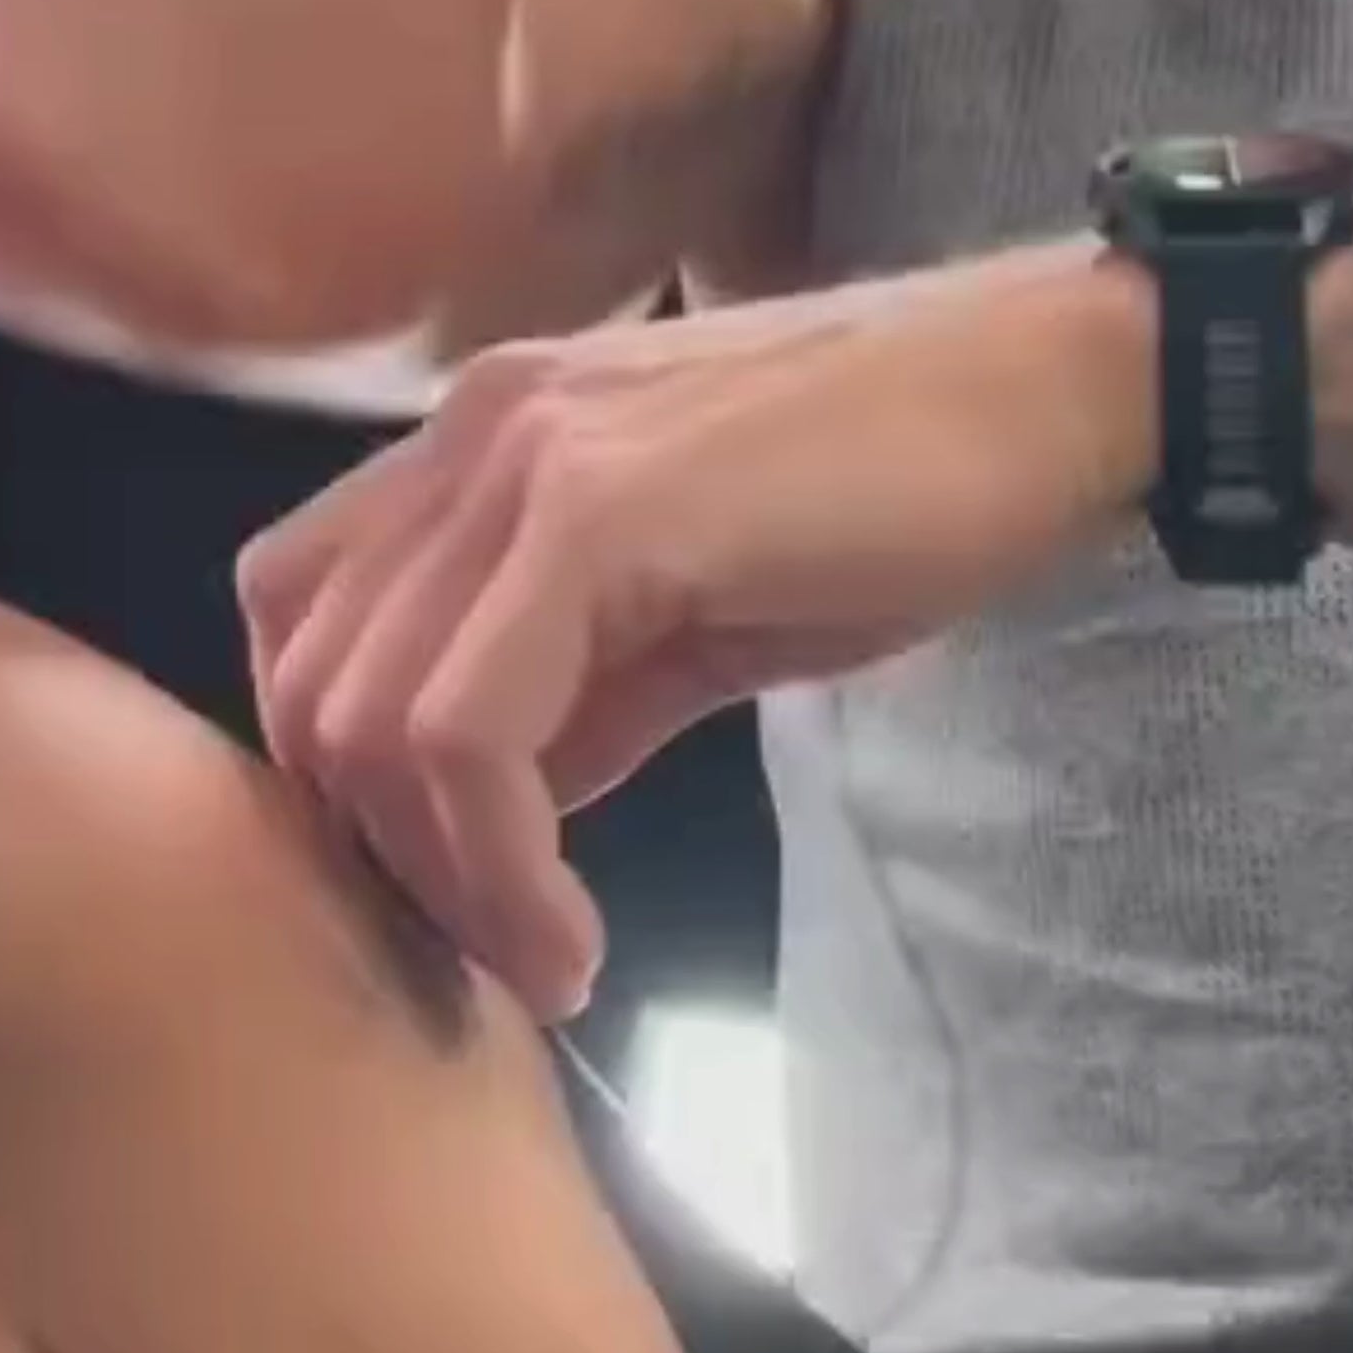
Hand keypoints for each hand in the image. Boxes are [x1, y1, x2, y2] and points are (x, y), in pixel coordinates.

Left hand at [238, 250, 1150, 1023]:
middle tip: (500, 954)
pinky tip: (574, 936)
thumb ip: (577, 685)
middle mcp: (472, 426)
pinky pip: (465, 733)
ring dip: (440, 883)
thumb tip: (494, 813)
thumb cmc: (906, 490)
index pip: (304, 617)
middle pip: (309, 685)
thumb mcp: (702, 603)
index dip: (345, 776)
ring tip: (546, 960)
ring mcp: (524, 456)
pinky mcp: (594, 515)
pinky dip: (496, 867)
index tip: (454, 887)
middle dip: (383, 855)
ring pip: (366, 721)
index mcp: (487, 434)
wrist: (1048, 392)